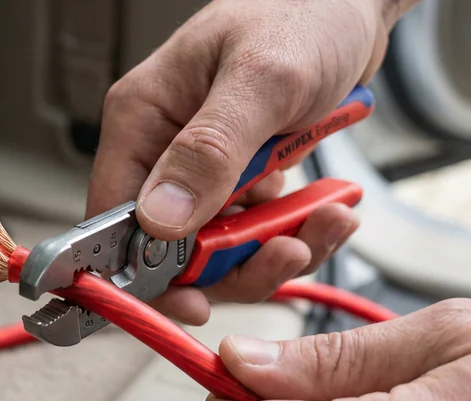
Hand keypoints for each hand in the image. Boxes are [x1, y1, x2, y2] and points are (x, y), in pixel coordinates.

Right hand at [86, 0, 415, 324]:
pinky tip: (329, 210)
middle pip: (171, 249)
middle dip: (232, 264)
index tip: (192, 301)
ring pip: (218, 250)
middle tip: (286, 252)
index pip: (113, 217)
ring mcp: (204, 168)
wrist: (357, 1)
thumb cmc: (306, 13)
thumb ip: (210, 150)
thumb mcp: (263, 80)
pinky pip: (255, 234)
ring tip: (324, 223)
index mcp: (143, 118)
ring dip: (274, 250)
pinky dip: (295, 234)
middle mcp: (164, 149)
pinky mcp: (242, 179)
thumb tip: (159, 219)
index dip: (144, 272)